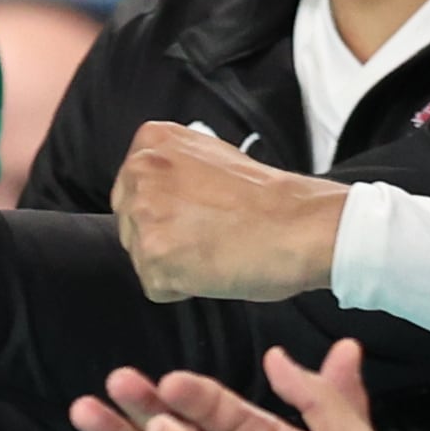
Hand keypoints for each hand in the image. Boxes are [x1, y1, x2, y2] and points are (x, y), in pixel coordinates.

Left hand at [112, 124, 348, 303]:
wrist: (299, 225)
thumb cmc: (269, 199)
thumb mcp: (211, 158)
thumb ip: (174, 171)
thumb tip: (157, 196)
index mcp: (152, 141)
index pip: (133, 189)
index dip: (169, 211)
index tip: (201, 212)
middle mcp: (140, 171)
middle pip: (130, 224)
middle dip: (164, 238)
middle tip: (211, 233)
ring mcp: (143, 214)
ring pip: (142, 257)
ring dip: (174, 263)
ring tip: (214, 248)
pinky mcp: (152, 257)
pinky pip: (156, 287)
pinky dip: (182, 288)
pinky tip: (212, 268)